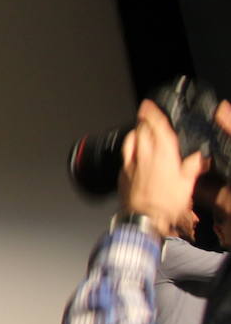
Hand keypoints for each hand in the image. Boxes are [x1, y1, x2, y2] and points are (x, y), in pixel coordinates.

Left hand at [120, 100, 204, 235]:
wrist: (144, 217)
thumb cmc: (167, 203)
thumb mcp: (187, 184)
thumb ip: (193, 167)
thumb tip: (199, 157)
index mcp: (163, 154)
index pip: (157, 128)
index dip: (153, 115)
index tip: (149, 105)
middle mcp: (145, 155)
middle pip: (142, 130)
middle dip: (144, 120)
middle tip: (145, 113)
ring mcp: (131, 163)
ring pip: (131, 139)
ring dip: (135, 131)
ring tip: (139, 127)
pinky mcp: (123, 173)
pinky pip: (125, 154)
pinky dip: (129, 147)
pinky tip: (132, 149)